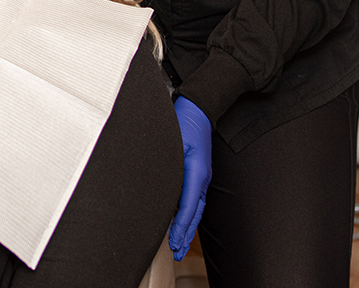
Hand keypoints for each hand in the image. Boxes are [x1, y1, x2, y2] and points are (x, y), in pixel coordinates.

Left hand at [169, 96, 211, 260]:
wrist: (198, 107)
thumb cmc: (183, 120)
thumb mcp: (172, 141)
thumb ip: (166, 163)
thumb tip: (156, 185)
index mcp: (196, 172)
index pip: (188, 207)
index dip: (181, 228)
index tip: (173, 243)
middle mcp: (202, 177)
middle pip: (194, 213)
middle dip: (186, 235)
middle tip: (176, 252)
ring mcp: (202, 175)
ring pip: (196, 208)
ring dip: (188, 227)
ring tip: (179, 244)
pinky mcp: (199, 171)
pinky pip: (195, 198)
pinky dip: (189, 214)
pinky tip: (182, 221)